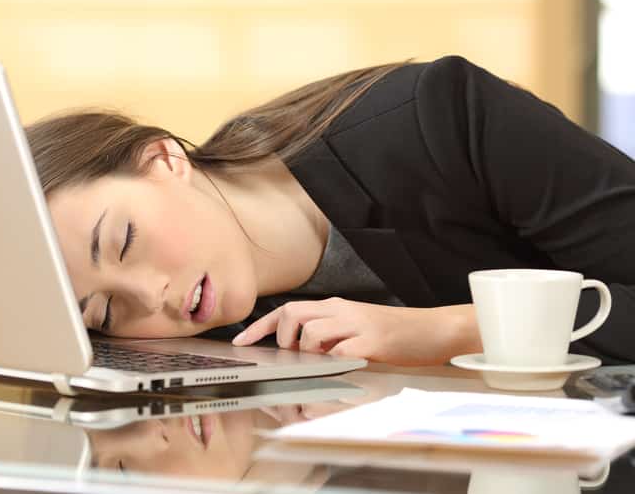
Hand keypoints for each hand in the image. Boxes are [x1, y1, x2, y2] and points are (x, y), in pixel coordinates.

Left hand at [231, 297, 479, 366]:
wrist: (434, 330)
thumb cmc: (393, 334)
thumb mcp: (355, 328)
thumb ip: (329, 335)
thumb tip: (299, 352)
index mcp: (334, 306)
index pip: (288, 310)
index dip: (261, 326)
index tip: (242, 341)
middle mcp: (341, 310)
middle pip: (292, 313)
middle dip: (283, 337)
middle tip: (293, 357)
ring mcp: (357, 324)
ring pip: (312, 332)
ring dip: (307, 353)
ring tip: (322, 364)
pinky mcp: (372, 342)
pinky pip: (340, 351)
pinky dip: (332, 363)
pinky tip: (338, 370)